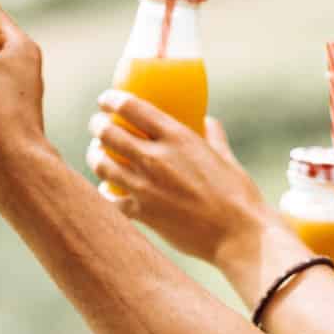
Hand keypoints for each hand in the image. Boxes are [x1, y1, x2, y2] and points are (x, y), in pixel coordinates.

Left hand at [85, 95, 272, 265]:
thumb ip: (213, 136)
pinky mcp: (142, 212)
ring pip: (102, 164)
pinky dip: (103, 193)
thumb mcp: (225, 157)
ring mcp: (146, 186)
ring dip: (94, 156)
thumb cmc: (237, 195)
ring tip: (97, 154)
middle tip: (98, 126)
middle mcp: (156, 158)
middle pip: (108, 133)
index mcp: (178, 137)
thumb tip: (207, 121)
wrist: (238, 234)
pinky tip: (106, 189)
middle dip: (97, 125)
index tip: (105, 100)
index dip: (111, 100)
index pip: (131, 107)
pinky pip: (108, 200)